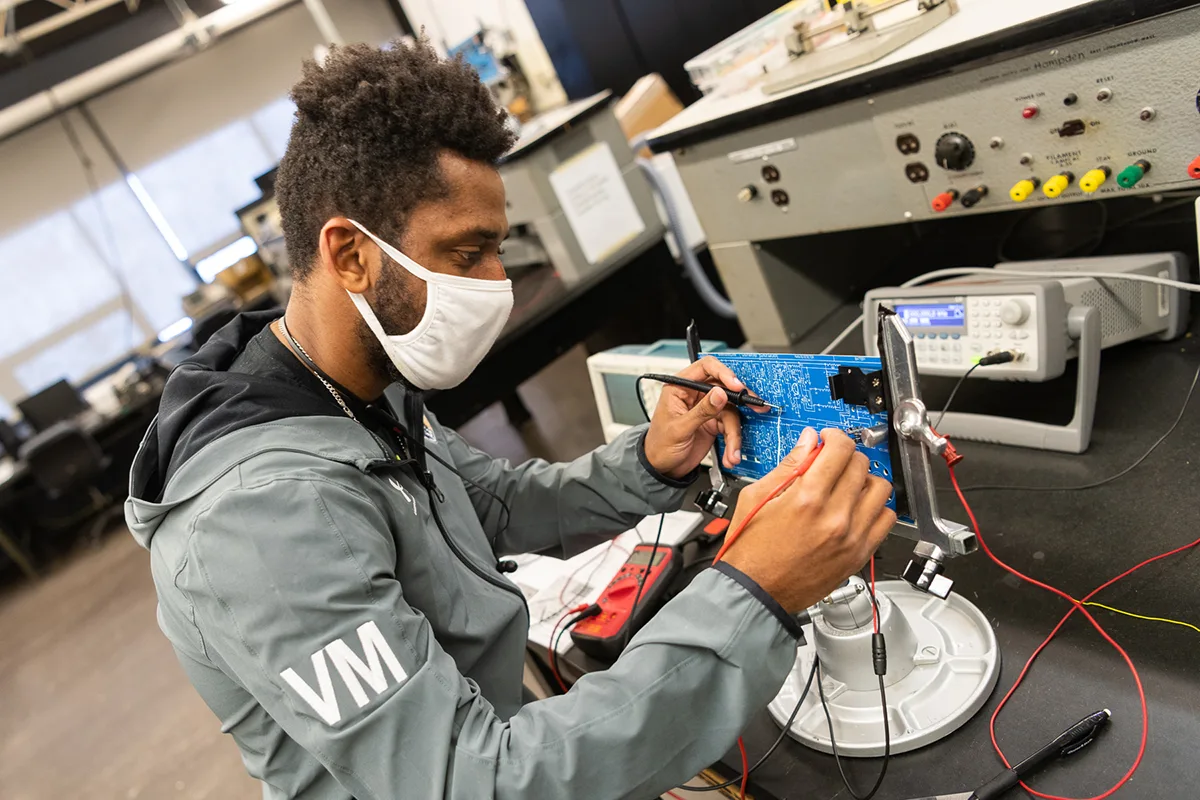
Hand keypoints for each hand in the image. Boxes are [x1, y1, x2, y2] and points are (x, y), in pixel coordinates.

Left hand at [642, 357, 766, 478]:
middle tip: (756, 407)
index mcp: (680, 388)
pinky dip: (733, 442)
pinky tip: (731, 455)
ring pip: (731, 411)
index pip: (705, 368)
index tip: (736, 385)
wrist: (662, 469)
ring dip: (734, 434)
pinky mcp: (714, 423)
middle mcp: (695, 395)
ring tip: (733, 452)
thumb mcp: (679, 428)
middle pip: (724, 388)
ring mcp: (706, 408)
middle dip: (740, 401)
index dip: (723, 372)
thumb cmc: (659, 446)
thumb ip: (701, 411)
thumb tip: (719, 394)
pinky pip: (730, 427)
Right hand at [720, 427, 896, 613]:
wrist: (755, 592)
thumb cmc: (750, 550)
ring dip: (864, 479)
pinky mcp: (858, 554)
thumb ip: (788, 466)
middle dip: (845, 456)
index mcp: (807, 498)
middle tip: (832, 461)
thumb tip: (808, 442)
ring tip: (847, 484)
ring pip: (880, 489)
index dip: (833, 437)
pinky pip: (886, 519)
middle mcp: (834, 517)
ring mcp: (851, 537)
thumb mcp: (757, 497)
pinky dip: (875, 507)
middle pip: (860, 465)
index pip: (839, 449)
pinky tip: (857, 508)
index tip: (827, 440)